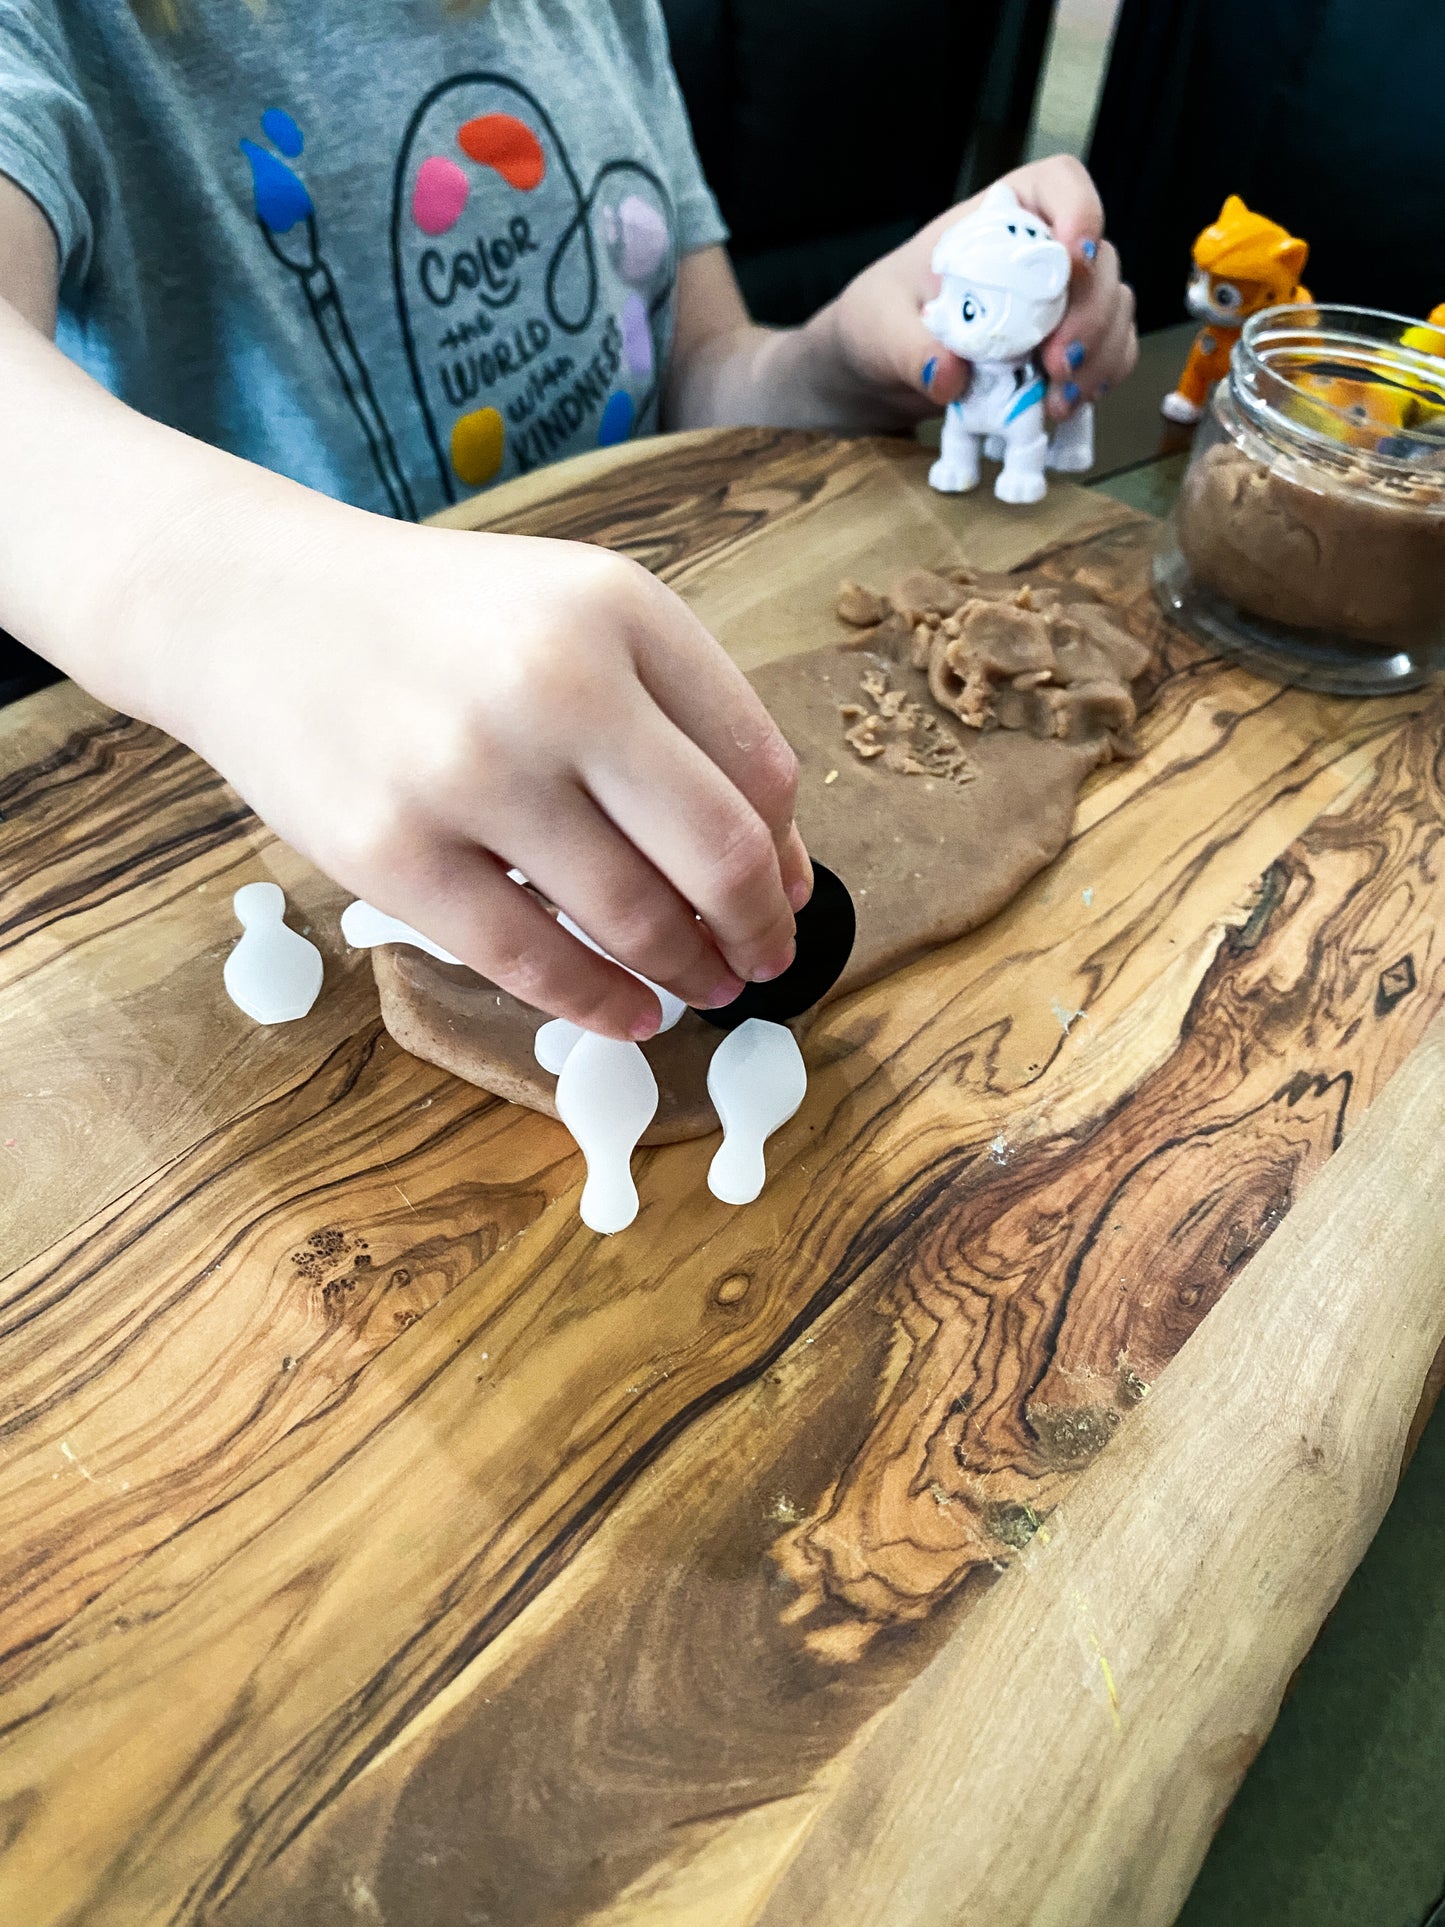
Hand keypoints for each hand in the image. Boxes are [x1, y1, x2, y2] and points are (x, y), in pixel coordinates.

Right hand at [160, 508, 811, 1041]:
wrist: (253, 607)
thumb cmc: (442, 624)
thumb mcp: (580, 612)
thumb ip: (687, 713)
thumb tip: (782, 867)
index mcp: (618, 611)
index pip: (756, 765)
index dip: (787, 853)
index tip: (786, 896)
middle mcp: (553, 684)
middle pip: (717, 852)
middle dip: (757, 930)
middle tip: (763, 963)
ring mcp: (466, 774)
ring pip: (631, 918)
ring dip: (686, 973)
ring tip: (700, 988)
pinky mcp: (389, 854)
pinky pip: (529, 962)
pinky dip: (599, 1005)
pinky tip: (629, 1015)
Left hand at [827, 154, 1137, 424]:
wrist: (882, 368)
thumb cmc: (882, 320)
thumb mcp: (880, 326)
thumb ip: (910, 348)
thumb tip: (948, 376)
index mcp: (1000, 216)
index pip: (1059, 184)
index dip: (1080, 210)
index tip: (1071, 259)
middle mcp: (1040, 251)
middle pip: (1100, 260)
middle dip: (1090, 313)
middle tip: (1056, 363)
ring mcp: (1059, 300)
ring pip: (1113, 308)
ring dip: (1100, 354)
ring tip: (1058, 400)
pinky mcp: (1064, 345)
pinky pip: (1109, 352)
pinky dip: (1100, 378)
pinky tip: (1067, 406)